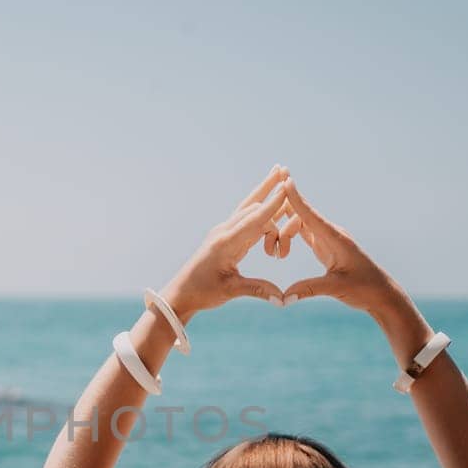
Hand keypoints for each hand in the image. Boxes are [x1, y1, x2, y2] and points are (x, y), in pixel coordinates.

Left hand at [162, 166, 304, 317]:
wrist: (181, 293)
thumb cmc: (203, 292)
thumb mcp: (230, 291)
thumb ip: (257, 290)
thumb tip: (282, 299)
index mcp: (226, 243)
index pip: (254, 219)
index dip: (273, 204)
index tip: (286, 187)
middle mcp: (225, 232)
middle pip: (251, 205)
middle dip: (269, 188)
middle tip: (285, 168)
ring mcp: (224, 233)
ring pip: (248, 209)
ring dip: (265, 194)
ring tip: (278, 176)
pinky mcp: (225, 238)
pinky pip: (245, 219)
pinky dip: (260, 210)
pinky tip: (268, 202)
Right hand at [276, 180, 401, 314]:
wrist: (381, 294)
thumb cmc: (365, 289)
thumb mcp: (337, 288)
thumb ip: (309, 289)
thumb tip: (284, 297)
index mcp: (336, 239)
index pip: (311, 216)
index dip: (297, 199)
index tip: (285, 181)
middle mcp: (332, 235)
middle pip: (302, 217)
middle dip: (282, 216)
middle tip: (263, 215)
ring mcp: (329, 240)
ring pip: (302, 224)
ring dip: (285, 224)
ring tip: (266, 222)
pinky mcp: (327, 248)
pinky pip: (306, 233)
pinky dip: (292, 230)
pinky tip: (281, 222)